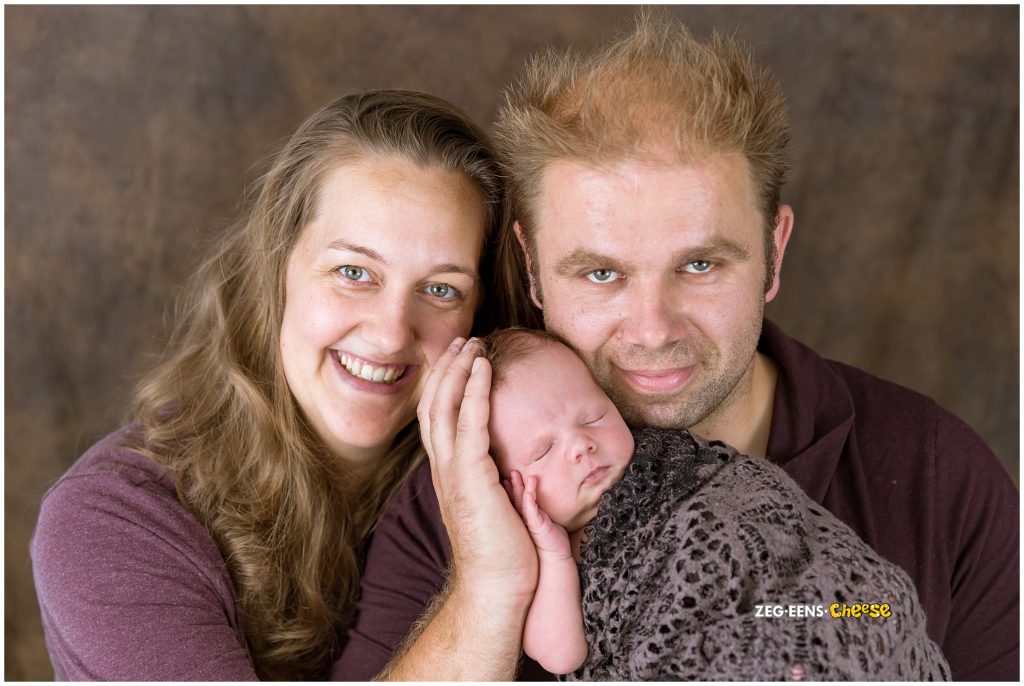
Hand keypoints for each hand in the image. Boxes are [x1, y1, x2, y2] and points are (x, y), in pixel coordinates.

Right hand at [417, 338, 537, 603]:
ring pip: (446, 406)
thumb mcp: (498, 506)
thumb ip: (498, 481)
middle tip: (462, 340)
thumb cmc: (503, 553)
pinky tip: (484, 368)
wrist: (496, 588)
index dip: (445, 385)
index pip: (438, 418)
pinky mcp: (472, 477)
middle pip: (434, 405)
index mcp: (449, 474)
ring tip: (471, 344)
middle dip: (447, 369)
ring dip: (458, 370)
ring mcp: (454, 472)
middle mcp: (444, 469)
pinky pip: (470, 423)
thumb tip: (513, 466)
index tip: (459, 359)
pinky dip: (474, 390)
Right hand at [504, 472, 570, 557]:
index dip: (512, 489)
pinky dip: (529, 500)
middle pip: (517, 498)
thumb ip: (542, 510)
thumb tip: (542, 499)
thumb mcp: (547, 520)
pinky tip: (527, 492)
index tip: (506, 478)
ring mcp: (529, 521)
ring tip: (516, 474)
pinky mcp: (537, 525)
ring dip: (519, 487)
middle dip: (513, 484)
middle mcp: (525, 518)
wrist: (556, 555)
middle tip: (510, 471)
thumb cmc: (552, 538)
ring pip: (522, 501)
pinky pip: (531, 510)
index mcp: (527, 516)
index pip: (518, 500)